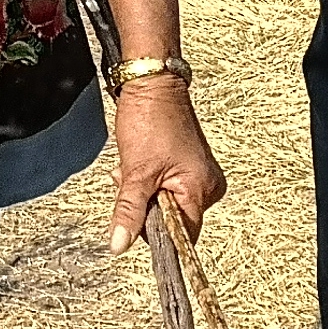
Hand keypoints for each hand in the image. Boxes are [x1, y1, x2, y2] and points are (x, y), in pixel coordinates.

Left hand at [107, 80, 226, 255]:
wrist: (153, 82)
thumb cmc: (150, 119)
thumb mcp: (135, 172)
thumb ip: (129, 212)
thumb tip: (119, 246)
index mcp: (202, 189)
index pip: (181, 236)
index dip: (155, 231)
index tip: (135, 216)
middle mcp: (208, 185)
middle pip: (173, 221)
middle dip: (147, 207)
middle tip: (132, 180)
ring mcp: (200, 175)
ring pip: (168, 204)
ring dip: (146, 192)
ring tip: (135, 167)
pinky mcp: (190, 166)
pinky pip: (169, 188)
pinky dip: (151, 182)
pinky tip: (141, 164)